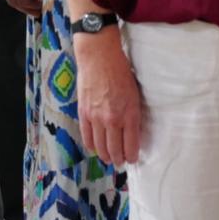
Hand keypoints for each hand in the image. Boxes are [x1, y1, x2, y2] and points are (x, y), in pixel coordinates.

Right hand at [73, 30, 142, 165]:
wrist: (99, 57)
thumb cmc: (121, 71)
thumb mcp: (135, 93)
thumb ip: (133, 114)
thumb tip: (132, 131)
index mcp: (129, 114)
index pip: (131, 146)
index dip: (132, 156)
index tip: (132, 159)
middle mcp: (113, 119)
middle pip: (115, 150)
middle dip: (118, 160)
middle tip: (120, 162)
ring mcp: (96, 118)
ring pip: (100, 147)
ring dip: (105, 156)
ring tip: (108, 158)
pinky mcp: (83, 113)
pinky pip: (87, 137)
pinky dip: (91, 146)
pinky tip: (95, 148)